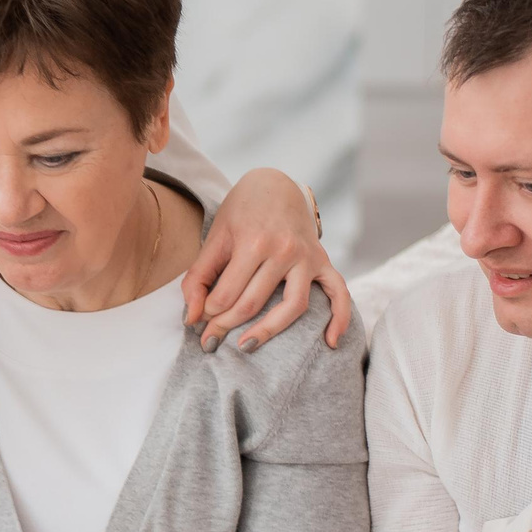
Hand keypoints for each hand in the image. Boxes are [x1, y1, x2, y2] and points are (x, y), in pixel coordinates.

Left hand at [183, 168, 353, 350]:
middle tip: (210, 342)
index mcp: (253, 241)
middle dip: (226, 326)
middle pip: (253, 302)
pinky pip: (339, 293)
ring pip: (292, 306)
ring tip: (245, 346)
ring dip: (268, 332)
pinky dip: (340, 319)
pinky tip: (330, 342)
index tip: (198, 324)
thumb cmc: (240, 213)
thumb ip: (198, 277)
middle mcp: (283, 250)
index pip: (226, 294)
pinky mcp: (324, 261)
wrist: (275, 185)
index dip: (208, 314)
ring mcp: (307, 256)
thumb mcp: (214, 238)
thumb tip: (191, 318)